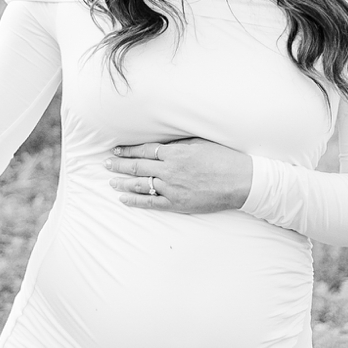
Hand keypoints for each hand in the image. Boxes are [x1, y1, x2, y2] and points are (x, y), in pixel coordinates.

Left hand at [107, 137, 252, 214]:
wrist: (241, 181)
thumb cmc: (224, 158)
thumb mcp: (199, 143)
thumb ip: (178, 145)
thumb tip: (161, 145)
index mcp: (174, 153)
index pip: (144, 150)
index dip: (128, 150)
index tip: (116, 150)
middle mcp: (169, 171)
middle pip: (137, 167)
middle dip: (119, 165)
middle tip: (106, 164)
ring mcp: (172, 189)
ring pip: (140, 185)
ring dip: (123, 183)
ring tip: (111, 182)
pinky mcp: (177, 204)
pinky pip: (151, 203)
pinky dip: (135, 201)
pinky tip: (124, 199)